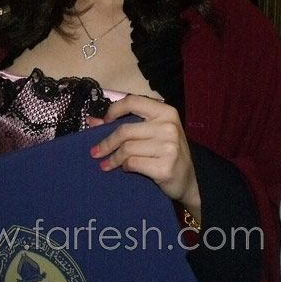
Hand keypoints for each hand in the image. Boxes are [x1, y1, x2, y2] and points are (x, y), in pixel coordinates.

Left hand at [89, 95, 200, 220]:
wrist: (189, 179)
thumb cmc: (166, 151)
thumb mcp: (152, 132)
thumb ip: (126, 123)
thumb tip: (91, 121)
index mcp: (166, 112)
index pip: (132, 101)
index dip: (113, 110)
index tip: (103, 122)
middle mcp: (169, 126)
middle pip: (125, 131)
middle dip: (106, 143)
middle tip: (95, 153)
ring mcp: (169, 147)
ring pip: (126, 149)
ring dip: (113, 158)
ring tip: (107, 165)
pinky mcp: (165, 167)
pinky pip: (133, 163)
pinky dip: (125, 167)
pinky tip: (126, 169)